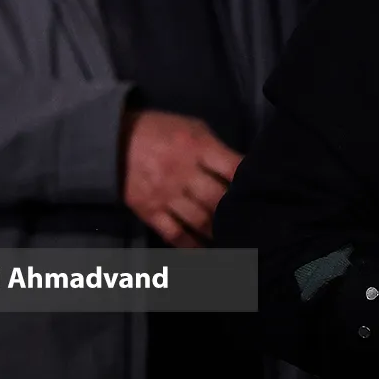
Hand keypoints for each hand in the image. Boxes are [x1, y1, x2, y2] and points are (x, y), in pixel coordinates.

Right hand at [121, 110, 241, 247]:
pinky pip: (174, 233)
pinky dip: (191, 246)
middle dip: (236, 212)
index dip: (250, 181)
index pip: (233, 167)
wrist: (115, 140)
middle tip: (253, 224)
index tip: (264, 192)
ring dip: (218, 232)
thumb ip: (216, 149)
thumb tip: (240, 170)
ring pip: (199, 220)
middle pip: (218, 199)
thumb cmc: (162, 130)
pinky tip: (206, 251)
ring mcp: (165, 194)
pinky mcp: (149, 211)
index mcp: (198, 148)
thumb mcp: (193, 127)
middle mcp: (183, 173)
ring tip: (235, 240)